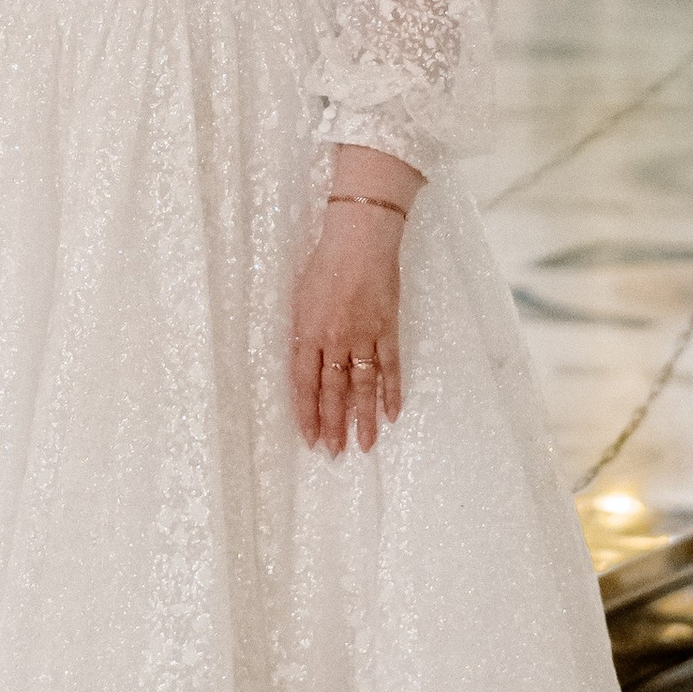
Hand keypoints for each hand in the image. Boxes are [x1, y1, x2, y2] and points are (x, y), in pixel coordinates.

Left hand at [289, 163, 412, 455]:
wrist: (359, 238)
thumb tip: (303, 362)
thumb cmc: (324, 263)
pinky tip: (392, 414)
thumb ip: (303, 332)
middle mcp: (334, 339)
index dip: (307, 412)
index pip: (305, 382)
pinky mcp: (387, 329)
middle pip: (333, 391)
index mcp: (307, 331)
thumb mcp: (300, 297)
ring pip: (363, 386)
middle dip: (333, 425)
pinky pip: (390, 366)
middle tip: (334, 453)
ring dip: (363, 418)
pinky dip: (392, 391)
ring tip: (365, 446)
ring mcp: (363, 336)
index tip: (309, 438)